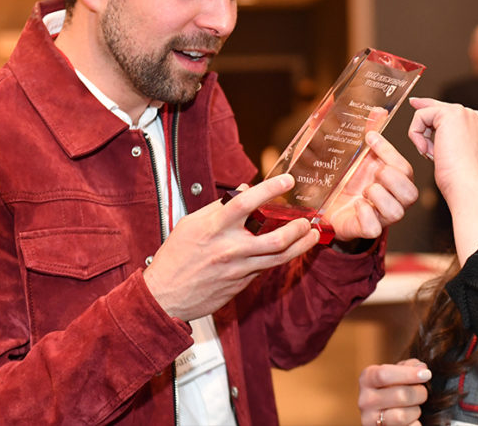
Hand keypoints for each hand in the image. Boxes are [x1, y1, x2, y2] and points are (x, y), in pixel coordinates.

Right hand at [142, 174, 319, 320]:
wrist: (165, 296)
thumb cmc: (175, 257)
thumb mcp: (190, 223)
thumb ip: (218, 207)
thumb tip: (243, 191)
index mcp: (214, 228)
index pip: (246, 202)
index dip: (270, 189)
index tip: (287, 180)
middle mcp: (229, 249)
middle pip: (275, 238)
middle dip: (297, 227)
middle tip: (308, 218)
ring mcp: (238, 269)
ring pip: (279, 257)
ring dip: (300, 245)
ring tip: (312, 234)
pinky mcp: (241, 284)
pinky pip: (266, 268)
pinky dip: (281, 257)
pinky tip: (291, 249)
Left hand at [324, 128, 417, 242]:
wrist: (332, 208)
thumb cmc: (352, 181)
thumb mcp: (360, 155)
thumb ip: (371, 132)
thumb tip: (379, 109)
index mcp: (396, 180)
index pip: (404, 167)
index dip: (388, 151)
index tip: (369, 137)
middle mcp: (395, 200)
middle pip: (410, 193)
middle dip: (390, 177)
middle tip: (372, 171)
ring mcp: (383, 217)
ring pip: (396, 211)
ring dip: (378, 195)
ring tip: (363, 190)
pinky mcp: (367, 229)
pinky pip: (374, 227)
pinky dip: (364, 213)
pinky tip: (356, 204)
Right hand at [358, 359, 430, 425]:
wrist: (382, 414)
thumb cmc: (392, 389)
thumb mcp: (396, 374)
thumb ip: (408, 367)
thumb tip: (422, 368)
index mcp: (367, 379)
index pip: (384, 374)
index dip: (408, 374)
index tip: (426, 374)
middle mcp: (365, 400)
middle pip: (400, 395)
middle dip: (419, 393)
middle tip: (422, 392)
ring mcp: (370, 420)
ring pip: (402, 416)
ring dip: (416, 410)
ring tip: (414, 407)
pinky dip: (415, 423)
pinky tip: (411, 419)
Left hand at [408, 97, 477, 263]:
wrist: (468, 186)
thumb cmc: (461, 180)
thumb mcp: (452, 155)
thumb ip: (443, 137)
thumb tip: (428, 128)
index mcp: (476, 126)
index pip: (448, 111)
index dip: (428, 108)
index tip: (414, 103)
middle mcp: (472, 116)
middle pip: (437, 107)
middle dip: (422, 124)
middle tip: (413, 124)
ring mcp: (464, 112)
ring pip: (426, 113)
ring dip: (421, 136)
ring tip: (430, 155)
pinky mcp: (450, 114)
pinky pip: (420, 116)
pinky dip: (417, 135)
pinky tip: (426, 151)